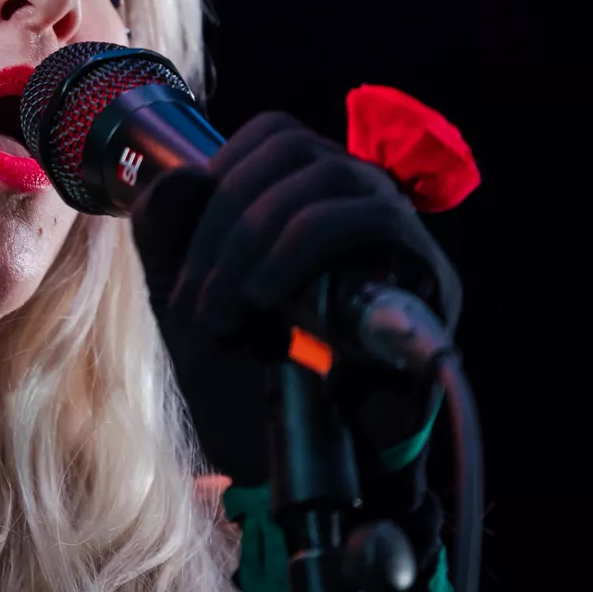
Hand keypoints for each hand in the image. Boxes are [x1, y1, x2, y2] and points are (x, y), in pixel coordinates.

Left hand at [130, 112, 462, 488]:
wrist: (300, 458)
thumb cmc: (246, 375)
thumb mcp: (183, 296)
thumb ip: (165, 234)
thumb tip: (181, 175)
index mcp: (308, 193)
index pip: (273, 134)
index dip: (221, 171)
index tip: (185, 248)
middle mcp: (360, 198)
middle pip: (293, 149)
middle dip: (224, 218)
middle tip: (195, 298)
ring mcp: (398, 231)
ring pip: (329, 175)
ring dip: (253, 238)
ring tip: (222, 309)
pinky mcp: (427, 274)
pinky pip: (371, 220)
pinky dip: (300, 250)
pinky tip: (264, 299)